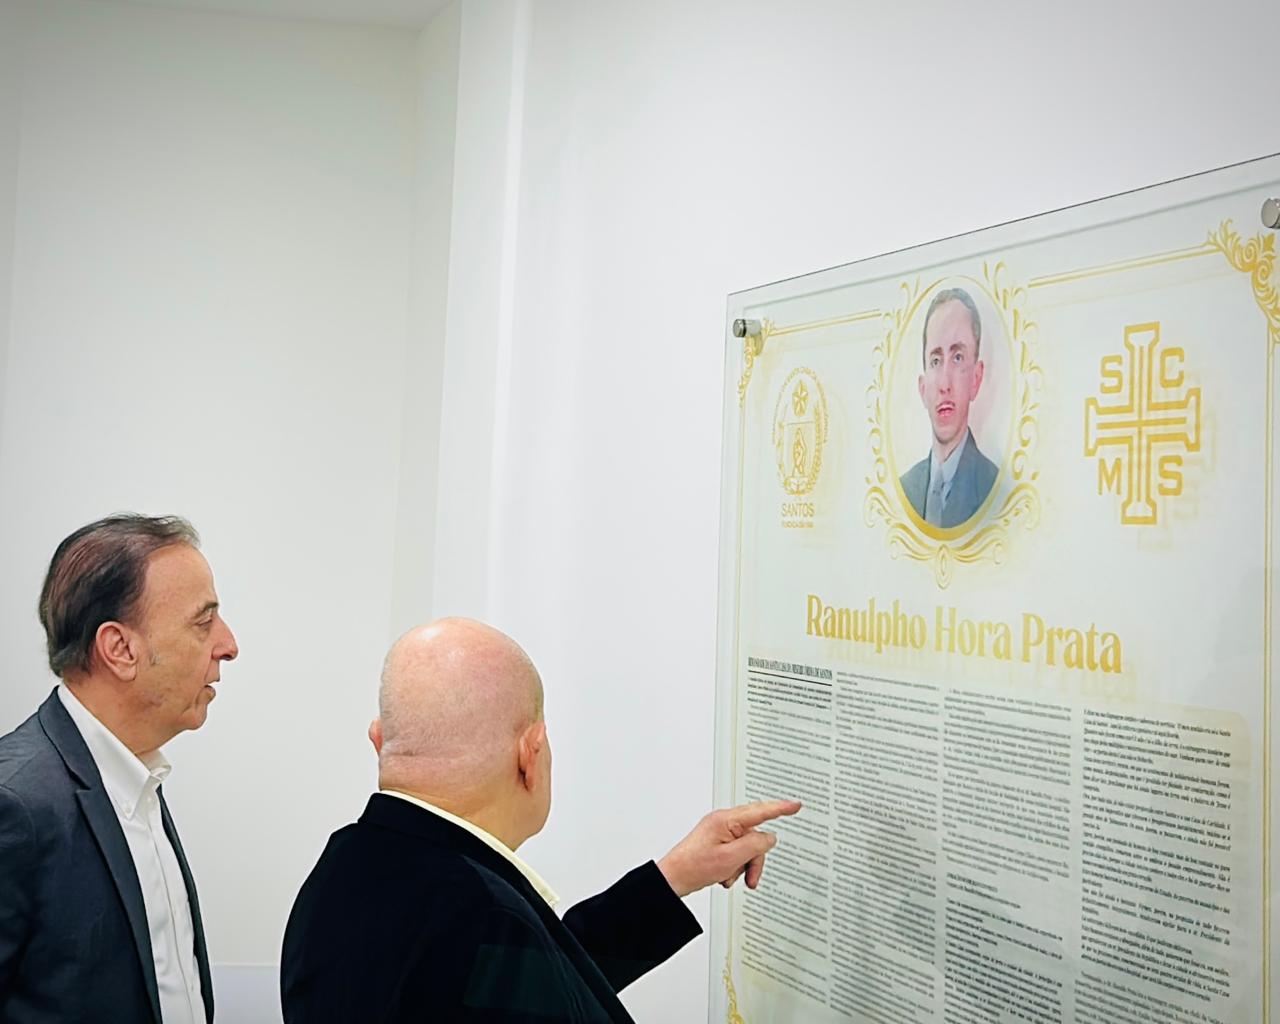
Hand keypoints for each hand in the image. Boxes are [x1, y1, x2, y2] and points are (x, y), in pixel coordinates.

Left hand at [656, 798, 800, 897]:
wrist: (674, 878)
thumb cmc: (694, 866)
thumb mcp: (731, 858)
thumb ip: (755, 846)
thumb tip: (769, 838)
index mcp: (726, 820)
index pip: (761, 811)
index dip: (781, 808)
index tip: (795, 805)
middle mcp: (723, 822)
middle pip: (754, 837)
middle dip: (753, 859)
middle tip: (750, 876)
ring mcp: (719, 833)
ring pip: (746, 848)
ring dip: (742, 866)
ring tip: (729, 877)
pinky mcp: (716, 843)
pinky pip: (736, 854)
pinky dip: (734, 868)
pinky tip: (723, 876)